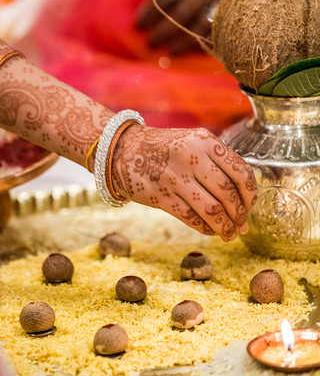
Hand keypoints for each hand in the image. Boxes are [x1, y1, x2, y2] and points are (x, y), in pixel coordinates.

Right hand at [113, 125, 256, 241]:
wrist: (123, 150)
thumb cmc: (165, 147)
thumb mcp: (192, 141)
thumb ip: (217, 160)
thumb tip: (244, 195)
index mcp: (204, 141)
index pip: (241, 171)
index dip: (251, 194)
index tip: (250, 205)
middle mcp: (191, 157)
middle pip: (228, 193)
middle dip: (239, 214)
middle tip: (242, 225)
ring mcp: (175, 177)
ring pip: (212, 210)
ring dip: (225, 227)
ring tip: (230, 234)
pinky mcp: (161, 196)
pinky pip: (191, 217)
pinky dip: (205, 228)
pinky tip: (210, 230)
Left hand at [136, 0, 275, 54]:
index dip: (151, 10)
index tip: (138, 24)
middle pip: (182, 12)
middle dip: (163, 30)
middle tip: (149, 43)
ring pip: (202, 23)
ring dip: (184, 41)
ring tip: (170, 52)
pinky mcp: (240, 3)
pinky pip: (221, 26)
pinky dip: (207, 39)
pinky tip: (196, 48)